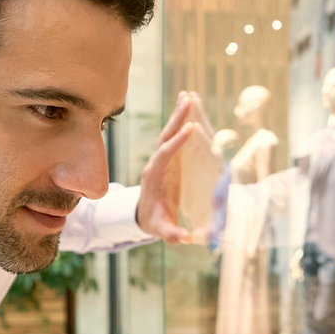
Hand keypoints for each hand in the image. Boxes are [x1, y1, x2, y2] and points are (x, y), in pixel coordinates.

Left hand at [136, 91, 211, 243]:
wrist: (144, 216)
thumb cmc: (156, 222)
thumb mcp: (162, 229)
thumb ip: (172, 233)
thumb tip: (186, 238)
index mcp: (154, 177)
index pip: (164, 156)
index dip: (176, 143)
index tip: (189, 129)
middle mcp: (156, 163)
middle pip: (165, 137)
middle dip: (177, 119)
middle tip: (188, 100)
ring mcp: (162, 158)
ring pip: (169, 132)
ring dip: (179, 114)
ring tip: (189, 96)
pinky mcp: (169, 157)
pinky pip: (175, 136)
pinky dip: (181, 121)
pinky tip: (190, 105)